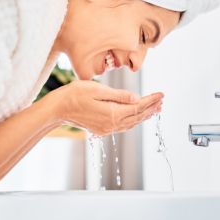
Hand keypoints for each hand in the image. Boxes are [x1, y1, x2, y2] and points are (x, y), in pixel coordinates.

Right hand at [47, 80, 162, 135]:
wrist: (58, 109)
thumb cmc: (75, 94)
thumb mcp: (97, 89)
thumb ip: (119, 95)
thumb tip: (137, 98)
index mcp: (112, 113)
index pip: (138, 107)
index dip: (151, 101)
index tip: (161, 94)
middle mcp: (111, 124)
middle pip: (137, 117)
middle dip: (151, 108)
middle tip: (162, 101)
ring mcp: (106, 129)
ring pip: (131, 123)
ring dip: (144, 115)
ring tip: (154, 109)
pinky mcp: (101, 129)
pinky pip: (123, 126)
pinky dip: (133, 120)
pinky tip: (137, 116)